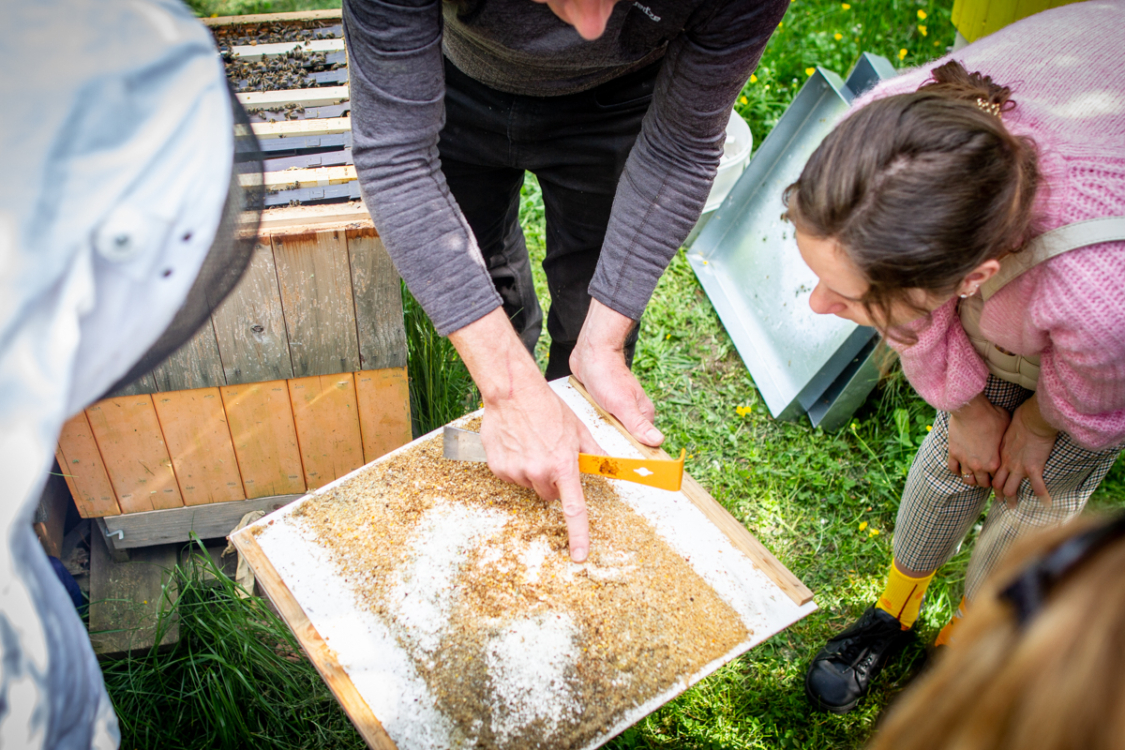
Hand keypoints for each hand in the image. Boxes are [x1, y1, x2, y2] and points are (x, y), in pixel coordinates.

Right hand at [449, 308, 602, 561]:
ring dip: (533, 471)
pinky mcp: (498, 468)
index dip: (579, 535)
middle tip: (551, 456)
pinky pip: (511, 477)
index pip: (573, 509)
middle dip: (553, 481)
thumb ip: (594, 453)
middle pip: (550, 495)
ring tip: (532, 445)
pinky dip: (515, 465)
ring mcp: (516, 471)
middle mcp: (539, 472)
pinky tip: (517, 445)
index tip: (580, 556)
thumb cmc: (548, 408)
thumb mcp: (578, 429)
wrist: (513, 392)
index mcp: (563, 465)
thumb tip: (612, 467)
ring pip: (530, 484)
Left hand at [570, 298, 663, 446]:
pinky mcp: (602, 405)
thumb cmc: (608, 375)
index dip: (630, 453)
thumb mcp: (623, 404)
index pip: (641, 443)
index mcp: (643, 414)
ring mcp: (616, 409)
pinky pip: (596, 420)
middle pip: (622, 439)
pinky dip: (589, 421)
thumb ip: (638, 424)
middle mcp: (632, 413)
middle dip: (609, 441)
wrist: (591, 352)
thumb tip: (658, 441)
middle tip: (597, 437)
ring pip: (607, 430)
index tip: (617, 460)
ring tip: (587, 426)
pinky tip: (582, 419)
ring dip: (596, 430)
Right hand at [946, 393, 1009, 487]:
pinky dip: (957, 470)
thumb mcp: (1007, 428)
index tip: (1000, 474)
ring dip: (972, 478)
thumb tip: (1014, 438)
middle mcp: (980, 466)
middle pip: (983, 483)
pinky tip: (960, 467)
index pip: (998, 479)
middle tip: (987, 476)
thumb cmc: (992, 417)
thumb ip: (1007, 440)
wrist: (971, 410)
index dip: (1000, 477)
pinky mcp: (954, 454)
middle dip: (986, 481)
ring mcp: (965, 461)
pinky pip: (953, 469)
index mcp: (995, 462)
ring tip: (974, 474)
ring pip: (967, 480)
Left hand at [992, 394, 1057, 506]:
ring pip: (1011, 489)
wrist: (1032, 420)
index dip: (992, 481)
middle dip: (999, 495)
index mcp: (1000, 455)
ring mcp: (1019, 467)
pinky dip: (1042, 497)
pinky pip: (1037, 486)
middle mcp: (1007, 464)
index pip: (992, 472)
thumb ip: (1005, 439)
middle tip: (1001, 502)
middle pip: (998, 485)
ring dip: (1012, 500)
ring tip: (1014, 508)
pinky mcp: (1033, 468)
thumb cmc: (1020, 420)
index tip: (994, 487)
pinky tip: (1047, 504)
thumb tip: (1005, 437)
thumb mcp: (1006, 429)